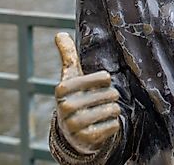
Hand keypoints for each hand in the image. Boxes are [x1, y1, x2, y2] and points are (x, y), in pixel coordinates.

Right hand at [54, 32, 121, 154]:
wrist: (72, 133)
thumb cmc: (76, 97)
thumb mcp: (71, 78)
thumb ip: (68, 56)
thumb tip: (59, 34)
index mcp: (63, 89)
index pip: (104, 77)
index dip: (105, 81)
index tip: (97, 85)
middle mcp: (66, 107)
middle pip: (112, 94)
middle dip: (110, 97)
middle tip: (98, 102)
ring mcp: (76, 125)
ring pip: (114, 110)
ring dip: (112, 111)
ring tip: (100, 113)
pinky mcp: (87, 139)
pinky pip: (114, 125)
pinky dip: (112, 125)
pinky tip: (100, 126)